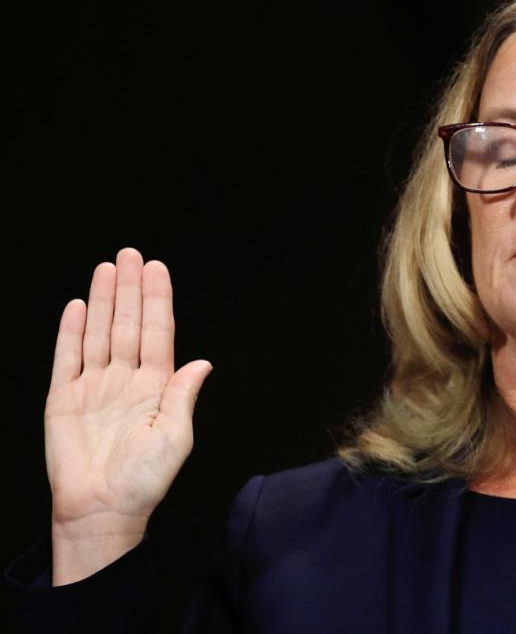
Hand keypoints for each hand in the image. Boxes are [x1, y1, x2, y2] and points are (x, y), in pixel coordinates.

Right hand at [45, 247, 212, 546]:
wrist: (101, 510)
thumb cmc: (143, 481)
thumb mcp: (175, 437)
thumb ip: (183, 396)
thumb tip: (203, 362)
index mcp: (156, 386)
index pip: (157, 333)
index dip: (157, 301)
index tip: (157, 269)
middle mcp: (126, 380)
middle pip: (128, 324)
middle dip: (130, 289)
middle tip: (130, 254)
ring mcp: (94, 387)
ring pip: (99, 333)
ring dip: (102, 301)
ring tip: (107, 269)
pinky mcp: (64, 399)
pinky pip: (67, 358)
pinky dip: (71, 332)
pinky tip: (77, 306)